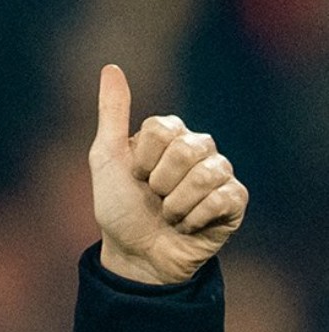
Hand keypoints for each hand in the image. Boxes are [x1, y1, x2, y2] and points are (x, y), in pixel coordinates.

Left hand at [89, 64, 247, 283]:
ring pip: (206, 174)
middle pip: (188, 148)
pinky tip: (188, 225)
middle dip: (160, 183)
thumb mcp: (106, 159)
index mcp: (171, 135)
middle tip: (154, 198)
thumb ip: (112, 114)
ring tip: (169, 215)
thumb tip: (111, 68)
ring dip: (176, 204)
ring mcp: (219, 174)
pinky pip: (222, 198)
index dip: (143, 160)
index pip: (165, 127)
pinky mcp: (234, 201)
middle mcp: (199, 149)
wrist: (134, 255)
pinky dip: (195, 218)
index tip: (136, 177)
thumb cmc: (119, 208)